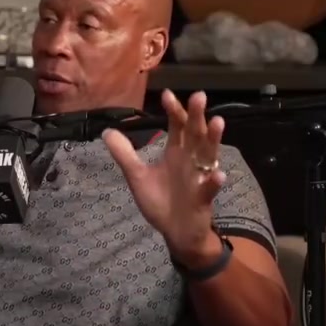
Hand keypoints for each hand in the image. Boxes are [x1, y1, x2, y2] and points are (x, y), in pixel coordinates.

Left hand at [103, 90, 226, 266]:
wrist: (176, 232)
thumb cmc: (161, 201)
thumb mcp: (138, 177)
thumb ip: (125, 155)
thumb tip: (107, 131)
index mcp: (175, 153)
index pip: (176, 127)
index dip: (173, 110)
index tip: (166, 94)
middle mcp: (191, 160)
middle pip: (195, 134)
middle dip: (196, 115)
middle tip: (199, 95)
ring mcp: (199, 178)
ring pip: (209, 156)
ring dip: (213, 139)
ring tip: (217, 121)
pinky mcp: (203, 199)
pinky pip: (210, 189)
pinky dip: (214, 182)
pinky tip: (218, 175)